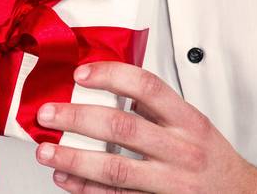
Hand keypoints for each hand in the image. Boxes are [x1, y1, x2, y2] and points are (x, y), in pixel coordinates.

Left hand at [33, 62, 256, 193]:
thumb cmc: (210, 156)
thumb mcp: (192, 123)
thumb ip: (154, 107)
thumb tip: (104, 85)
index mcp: (188, 121)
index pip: (148, 87)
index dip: (111, 76)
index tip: (81, 74)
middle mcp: (181, 150)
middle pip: (122, 129)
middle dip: (78, 119)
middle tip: (48, 114)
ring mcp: (170, 182)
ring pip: (115, 170)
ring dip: (74, 160)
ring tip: (46, 151)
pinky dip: (87, 189)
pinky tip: (66, 179)